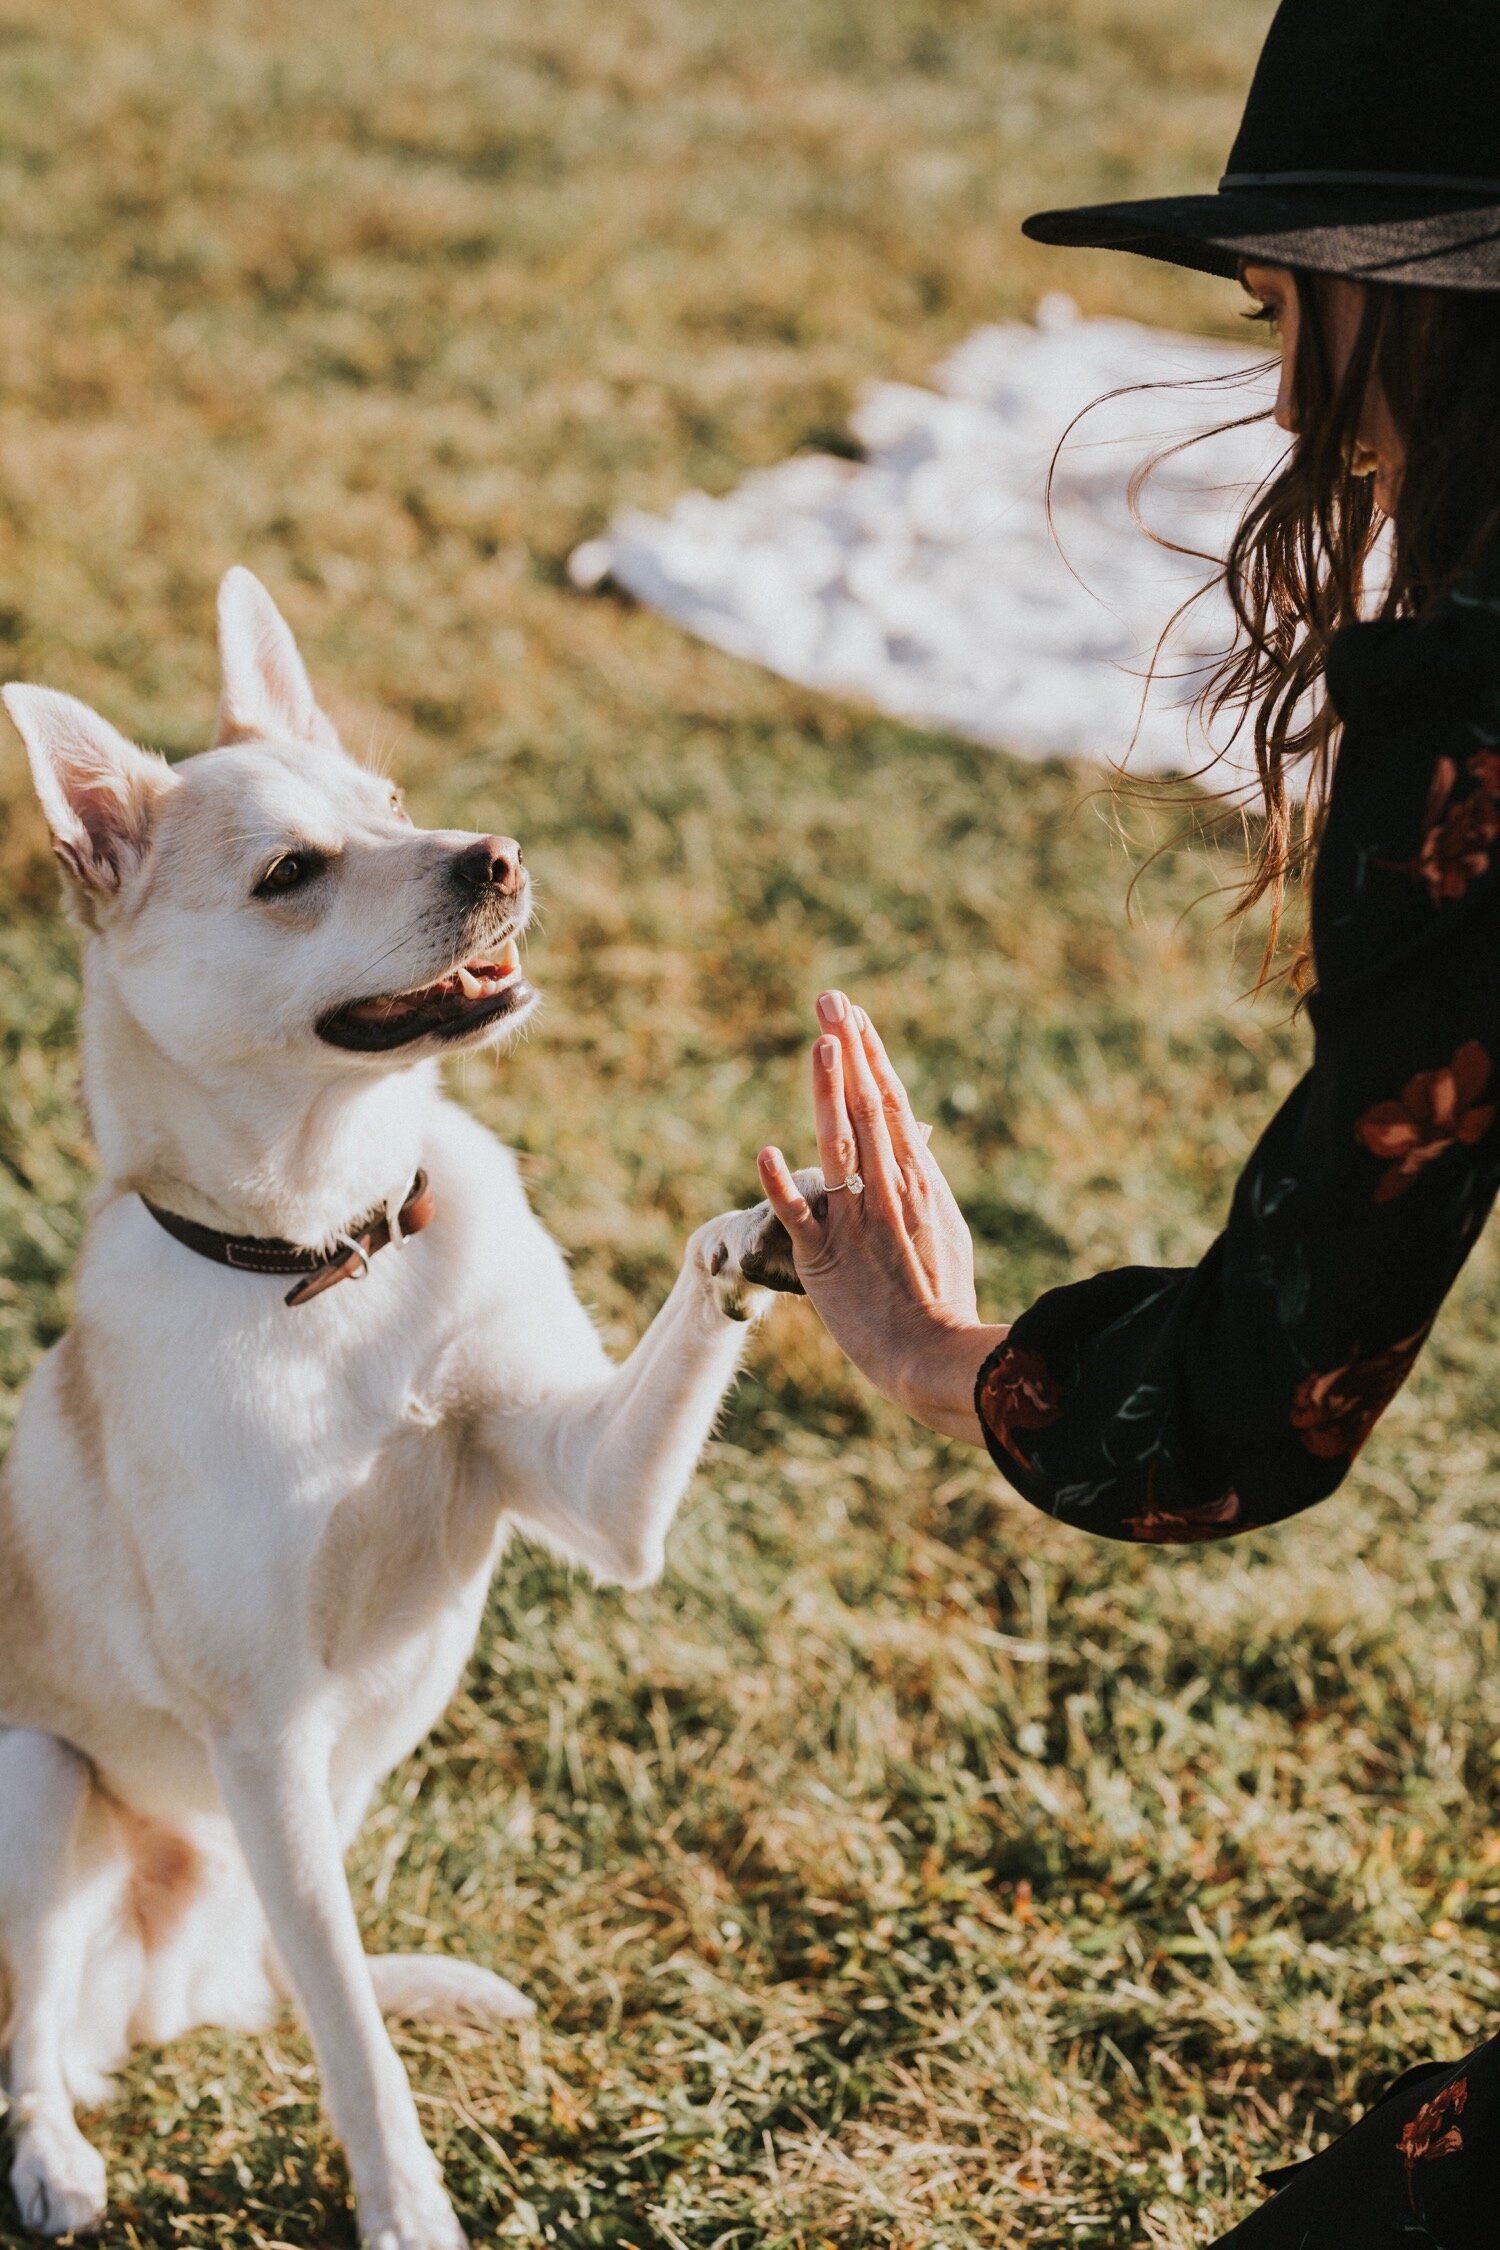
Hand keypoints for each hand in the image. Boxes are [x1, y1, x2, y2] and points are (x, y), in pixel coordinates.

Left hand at [757, 993, 1007, 1443]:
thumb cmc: (942, 1300)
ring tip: (820, 1044)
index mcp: (918, 1182)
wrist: (935, 1358)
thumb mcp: (945, 1229)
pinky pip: (801, 1216)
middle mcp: (889, 1190)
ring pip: (841, 1145)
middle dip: (848, 1050)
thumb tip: (917, 1140)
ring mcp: (858, 1221)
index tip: (854, 1016)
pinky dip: (783, 1183)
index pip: (892, 1105)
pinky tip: (765, 1149)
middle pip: (868, 1108)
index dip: (871, 1058)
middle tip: (830, 1000)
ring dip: (830, 1092)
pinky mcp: (826, 1258)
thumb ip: (923, 1182)